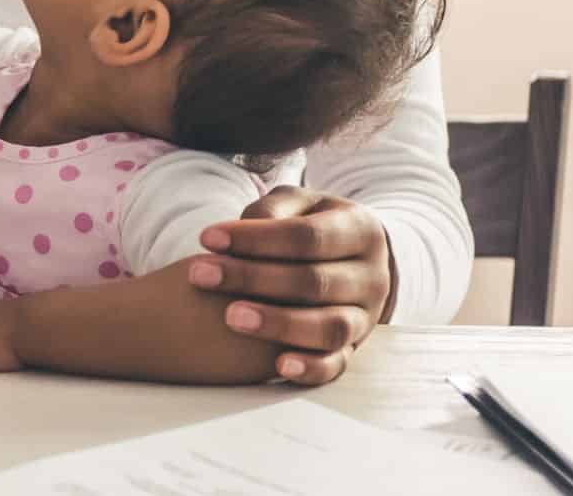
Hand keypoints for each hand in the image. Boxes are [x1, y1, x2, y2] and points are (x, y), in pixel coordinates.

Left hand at [184, 186, 393, 385]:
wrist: (349, 255)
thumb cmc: (310, 223)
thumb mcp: (297, 203)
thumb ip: (272, 210)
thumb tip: (244, 230)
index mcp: (361, 230)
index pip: (307, 236)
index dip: (256, 238)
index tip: (206, 238)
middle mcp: (372, 276)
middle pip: (313, 281)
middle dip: (253, 279)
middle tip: (200, 275)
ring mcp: (366, 316)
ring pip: (329, 326)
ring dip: (279, 324)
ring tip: (231, 317)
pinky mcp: (354, 348)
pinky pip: (337, 364)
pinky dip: (311, 368)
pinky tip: (278, 366)